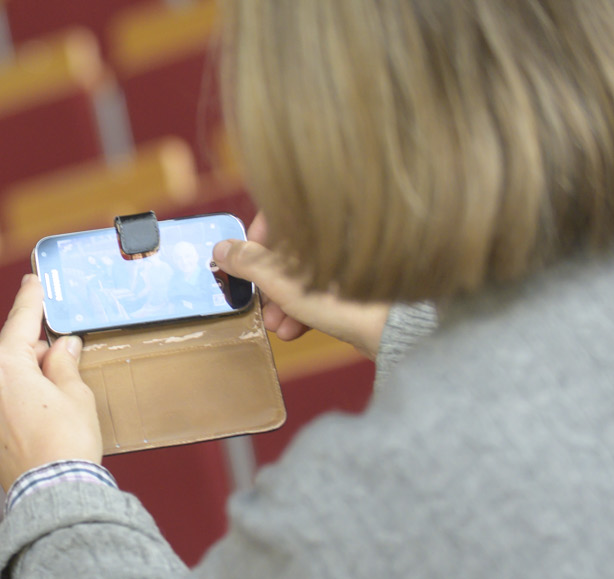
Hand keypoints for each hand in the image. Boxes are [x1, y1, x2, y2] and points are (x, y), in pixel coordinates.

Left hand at [0, 274, 104, 489]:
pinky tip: (39, 419)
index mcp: (4, 366)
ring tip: (55, 403)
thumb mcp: (76, 394)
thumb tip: (62, 347)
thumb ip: (64, 363)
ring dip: (26, 380)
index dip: (30, 300)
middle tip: (65, 364)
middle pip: (10, 354)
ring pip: (3, 381)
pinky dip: (16, 403)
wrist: (51, 493)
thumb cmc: (66, 444)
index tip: (32, 282)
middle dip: (35, 354)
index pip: (20, 322)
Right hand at [213, 215, 390, 356]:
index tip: (243, 263)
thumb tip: (220, 249)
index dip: (255, 239)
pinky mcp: (359, 284)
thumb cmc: (342, 297)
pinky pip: (324, 289)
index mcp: (322, 218)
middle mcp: (338, 232)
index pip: (279, 214)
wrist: (392, 330)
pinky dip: (306, 308)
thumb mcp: (280, 279)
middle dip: (268, 283)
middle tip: (258, 303)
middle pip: (288, 250)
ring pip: (305, 273)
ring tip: (276, 324)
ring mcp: (350, 259)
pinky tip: (296, 329)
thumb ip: (247, 262)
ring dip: (282, 302)